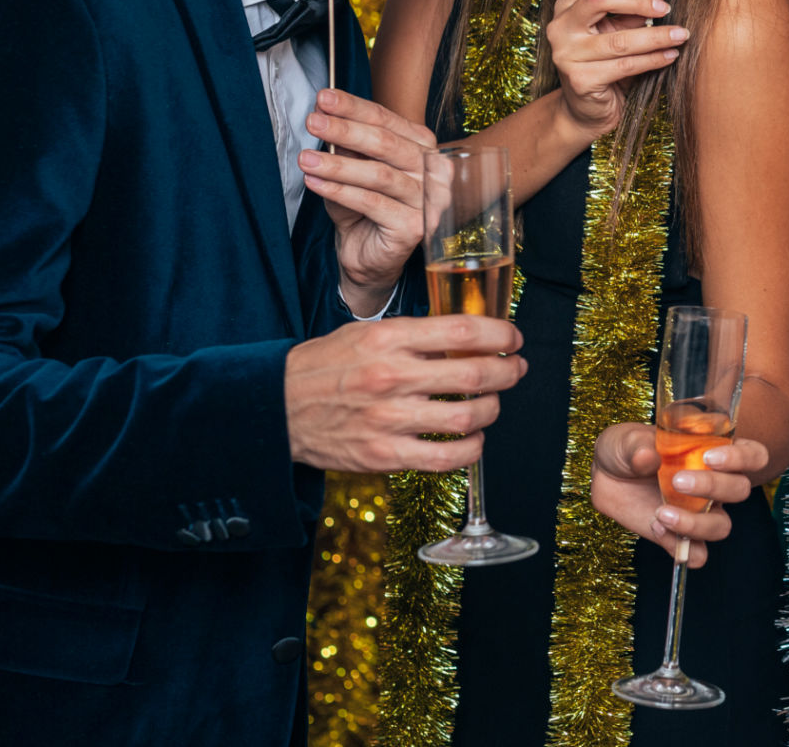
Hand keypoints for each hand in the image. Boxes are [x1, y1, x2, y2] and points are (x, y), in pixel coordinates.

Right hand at [284, 314, 525, 471]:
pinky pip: (446, 457)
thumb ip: (415, 337)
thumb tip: (467, 340)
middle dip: (508, 371)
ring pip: (468, 417)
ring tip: (493, 403)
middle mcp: (392, 377)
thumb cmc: (325, 366)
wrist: (274, 407)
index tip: (513, 339)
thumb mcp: (367, 334)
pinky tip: (474, 439)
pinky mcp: (383, 455)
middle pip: (475, 375)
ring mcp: (389, 419)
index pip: (463, 332)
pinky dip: (471, 449)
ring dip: (493, 409)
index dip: (501, 335)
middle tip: (515, 369)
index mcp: (389, 340)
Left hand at [300, 89, 437, 315]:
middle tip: (314, 121)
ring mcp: (429, 200)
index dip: (354, 108)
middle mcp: (433, 171)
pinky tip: (315, 183)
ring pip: (379, 175)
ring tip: (305, 159)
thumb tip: (324, 114)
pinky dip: (340, 192)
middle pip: (387, 144)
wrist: (368, 257)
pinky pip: (373, 204)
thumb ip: (346, 147)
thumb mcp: (352, 170)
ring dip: (338, 165)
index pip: (387, 120)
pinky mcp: (415, 227)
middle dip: (345, 130)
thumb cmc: (363, 209)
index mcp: (423, 148)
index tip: (324, 98)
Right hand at [546, 0, 689, 137]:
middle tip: (667, 8)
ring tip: (681, 34)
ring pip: (619, 39)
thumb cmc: (605, 63)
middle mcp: (561, 27)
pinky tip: (671, 55)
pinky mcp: (580, 80)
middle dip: (639, 0)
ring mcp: (566, 54)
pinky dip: (653, 60)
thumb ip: (637, 6)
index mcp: (568, 6)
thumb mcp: (622, 29)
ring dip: (656, 36)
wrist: (587, 110)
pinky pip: (625, 66)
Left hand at [590, 423, 765, 566]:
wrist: (605, 478)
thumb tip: (648, 456)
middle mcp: (714, 484)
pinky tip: (656, 528)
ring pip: (721, 526)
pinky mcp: (680, 537)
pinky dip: (682, 548)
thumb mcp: (627, 439)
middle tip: (678, 481)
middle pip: (740, 490)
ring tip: (662, 513)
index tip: (710, 457)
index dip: (742, 457)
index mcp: (713, 451)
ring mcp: (699, 513)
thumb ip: (638, 445)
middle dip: (713, 486)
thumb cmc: (626, 449)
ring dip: (696, 524)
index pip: (752, 455)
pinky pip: (697, 554)